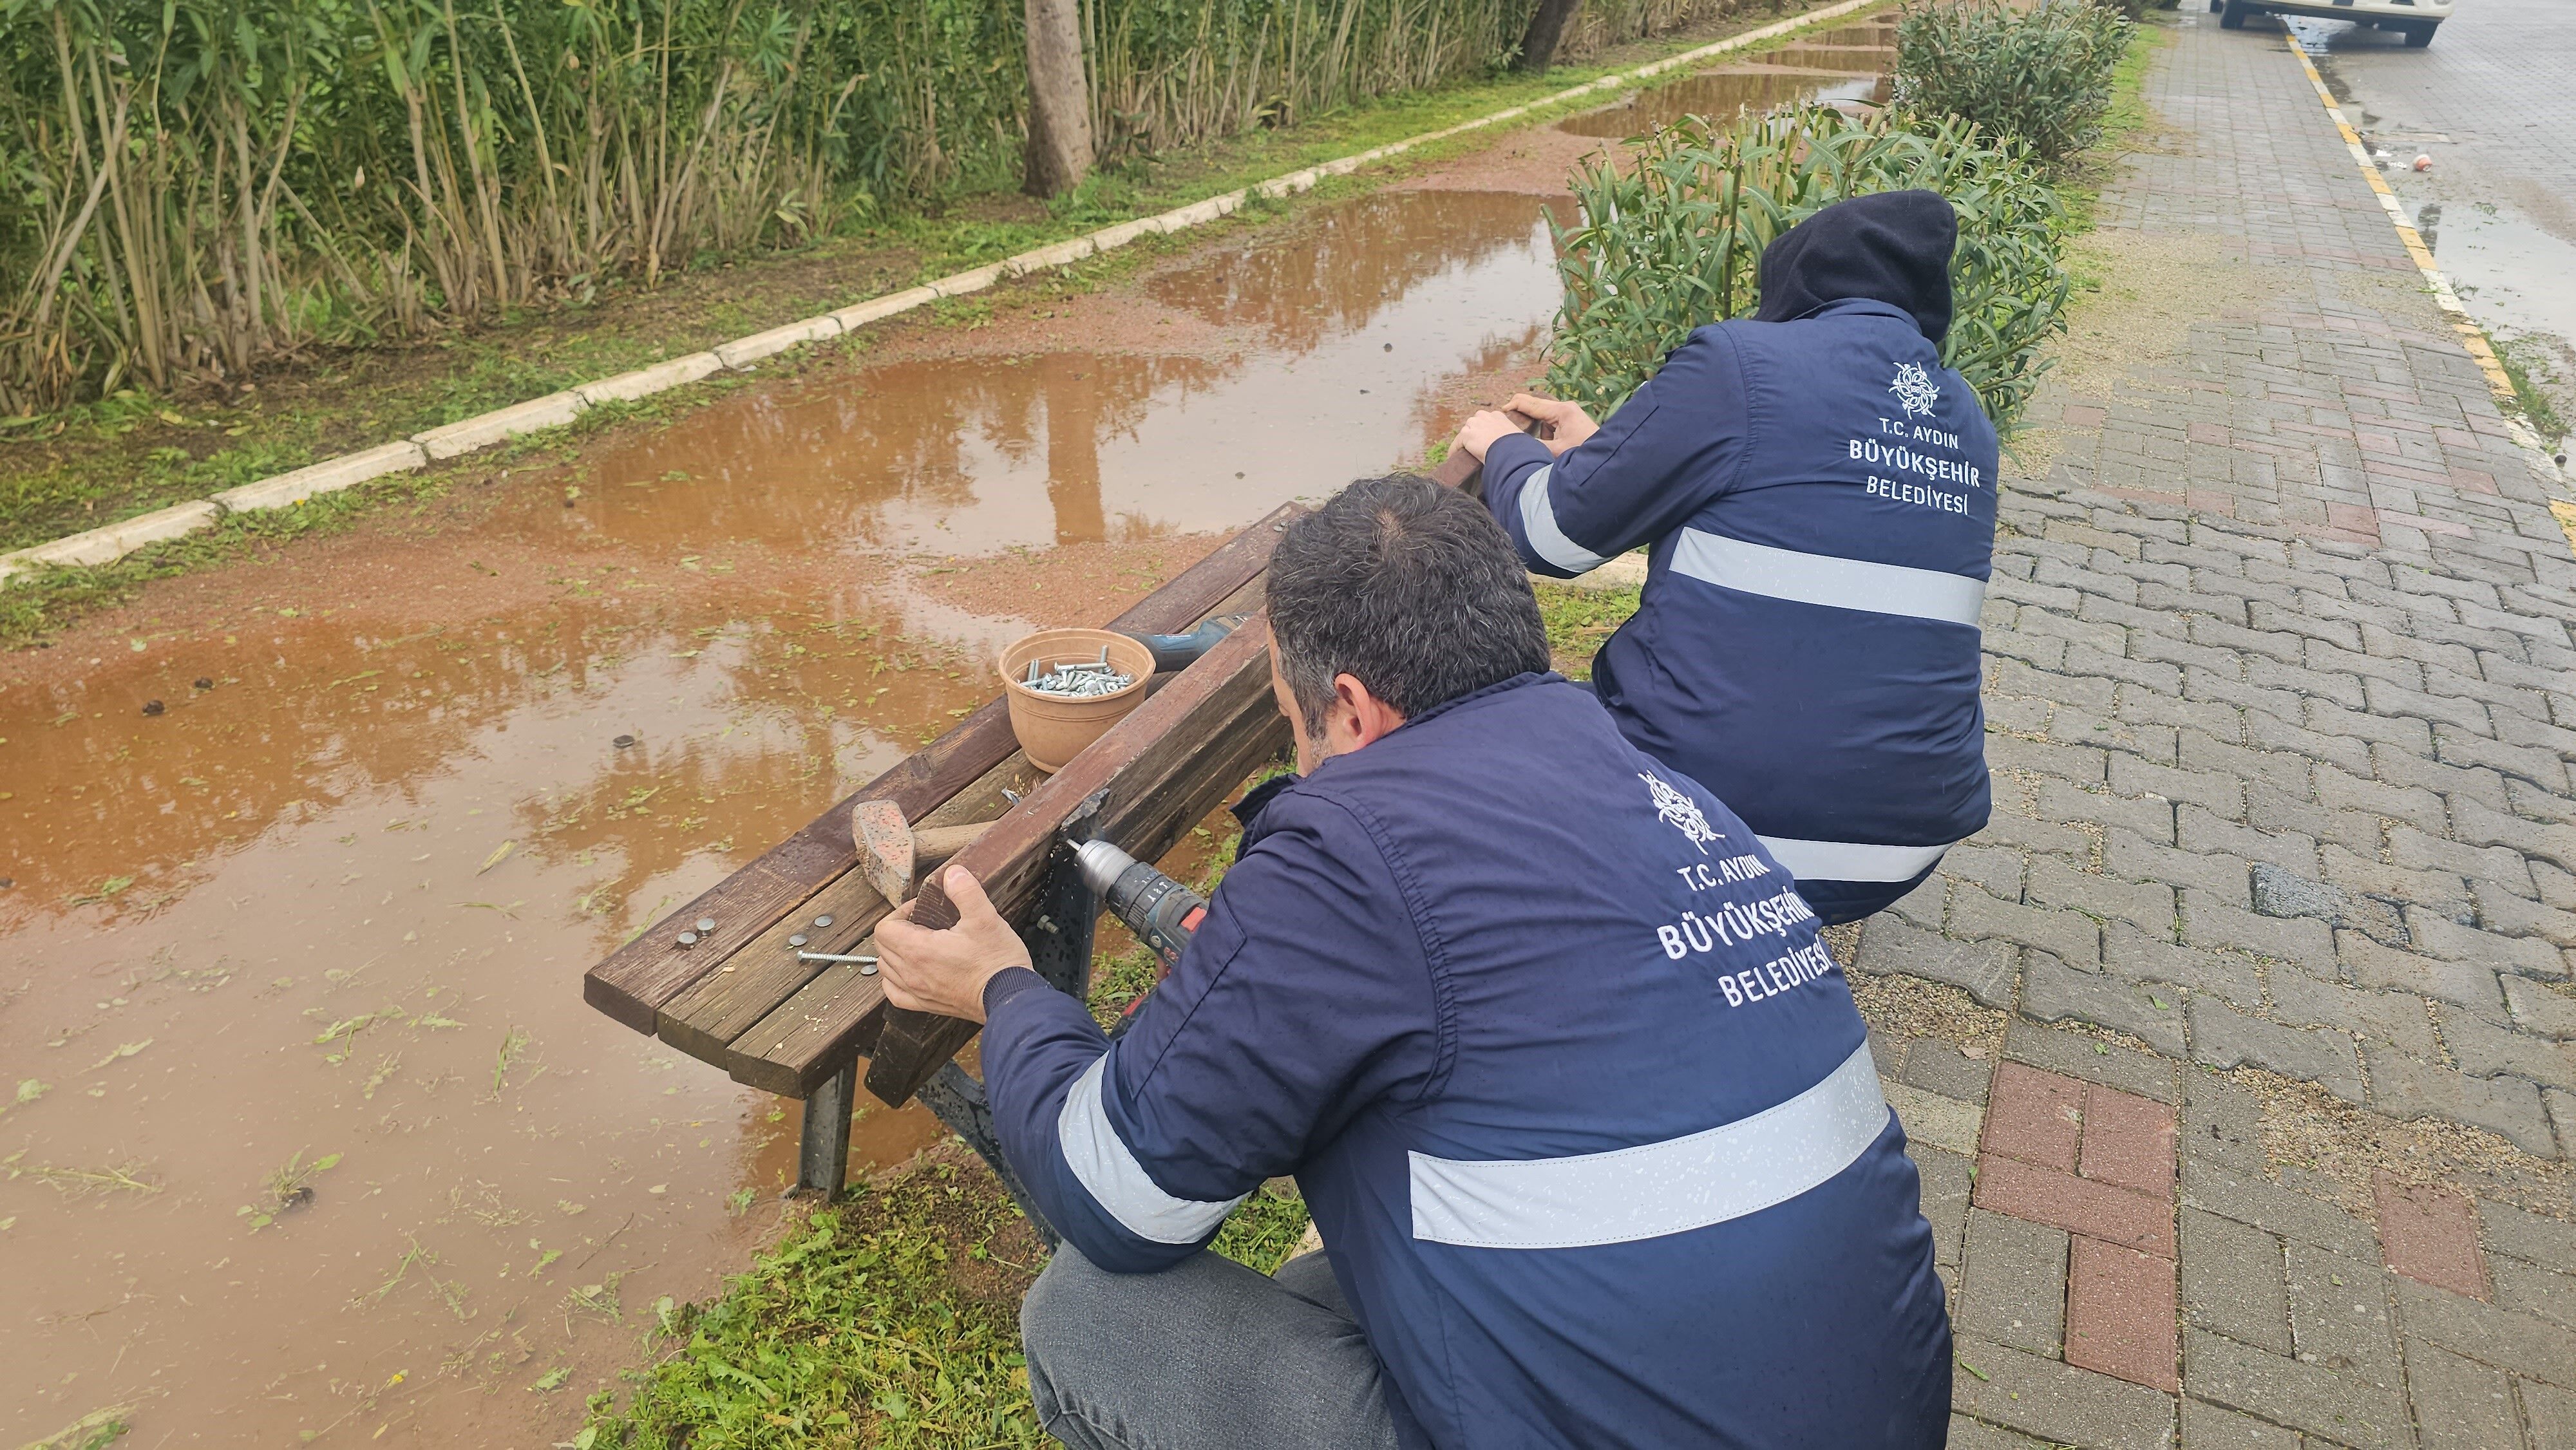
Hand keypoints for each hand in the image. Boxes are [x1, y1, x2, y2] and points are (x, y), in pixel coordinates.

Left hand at [873, 867, 1031, 1022]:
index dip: (900, 913)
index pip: (884, 928)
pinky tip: (910, 972)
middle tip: (924, 923)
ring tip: (919, 944)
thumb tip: (952, 874)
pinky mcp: (927, 1005)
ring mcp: (918, 992)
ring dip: (895, 953)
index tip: (921, 910)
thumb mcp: (985, 917)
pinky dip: (895, 980)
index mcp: (919, 950)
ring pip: (886, 969)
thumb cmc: (997, 961)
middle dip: (898, 929)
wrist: (1010, 997)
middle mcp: (911, 973)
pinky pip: (895, 994)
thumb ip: (965, 891)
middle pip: (882, 947)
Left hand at [1450, 409, 1525, 465]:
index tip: (1486, 440)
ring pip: (1466, 431)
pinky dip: (1454, 450)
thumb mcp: (1520, 439)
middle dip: (1474, 433)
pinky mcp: (1466, 435)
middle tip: (1476, 447)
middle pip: (1474, 422)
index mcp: (1499, 416)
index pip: (1488, 420)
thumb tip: (1530, 451)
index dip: (1486, 430)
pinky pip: (1457, 443)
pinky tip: (1453, 458)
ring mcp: (1475, 425)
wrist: (1510, 450)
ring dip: (1466, 441)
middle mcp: (1485, 416)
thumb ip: (1517, 440)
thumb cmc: (1519, 448)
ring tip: (1465, 453)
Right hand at [1506, 394, 1598, 454]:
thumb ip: (1535, 445)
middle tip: (1505, 417)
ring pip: (1543, 413)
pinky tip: (1545, 441)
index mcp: (1562, 411)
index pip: (1532, 404)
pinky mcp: (1571, 420)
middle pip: (1536, 404)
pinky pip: (1551, 421)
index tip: (1501, 411)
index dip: (1514, 406)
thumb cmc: (1584, 454)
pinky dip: (1544, 429)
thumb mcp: (1556, 451)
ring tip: (1524, 432)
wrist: (1606, 458)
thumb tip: (1517, 443)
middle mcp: (1565, 407)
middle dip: (1521, 411)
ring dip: (1534, 423)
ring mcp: (1569, 412)